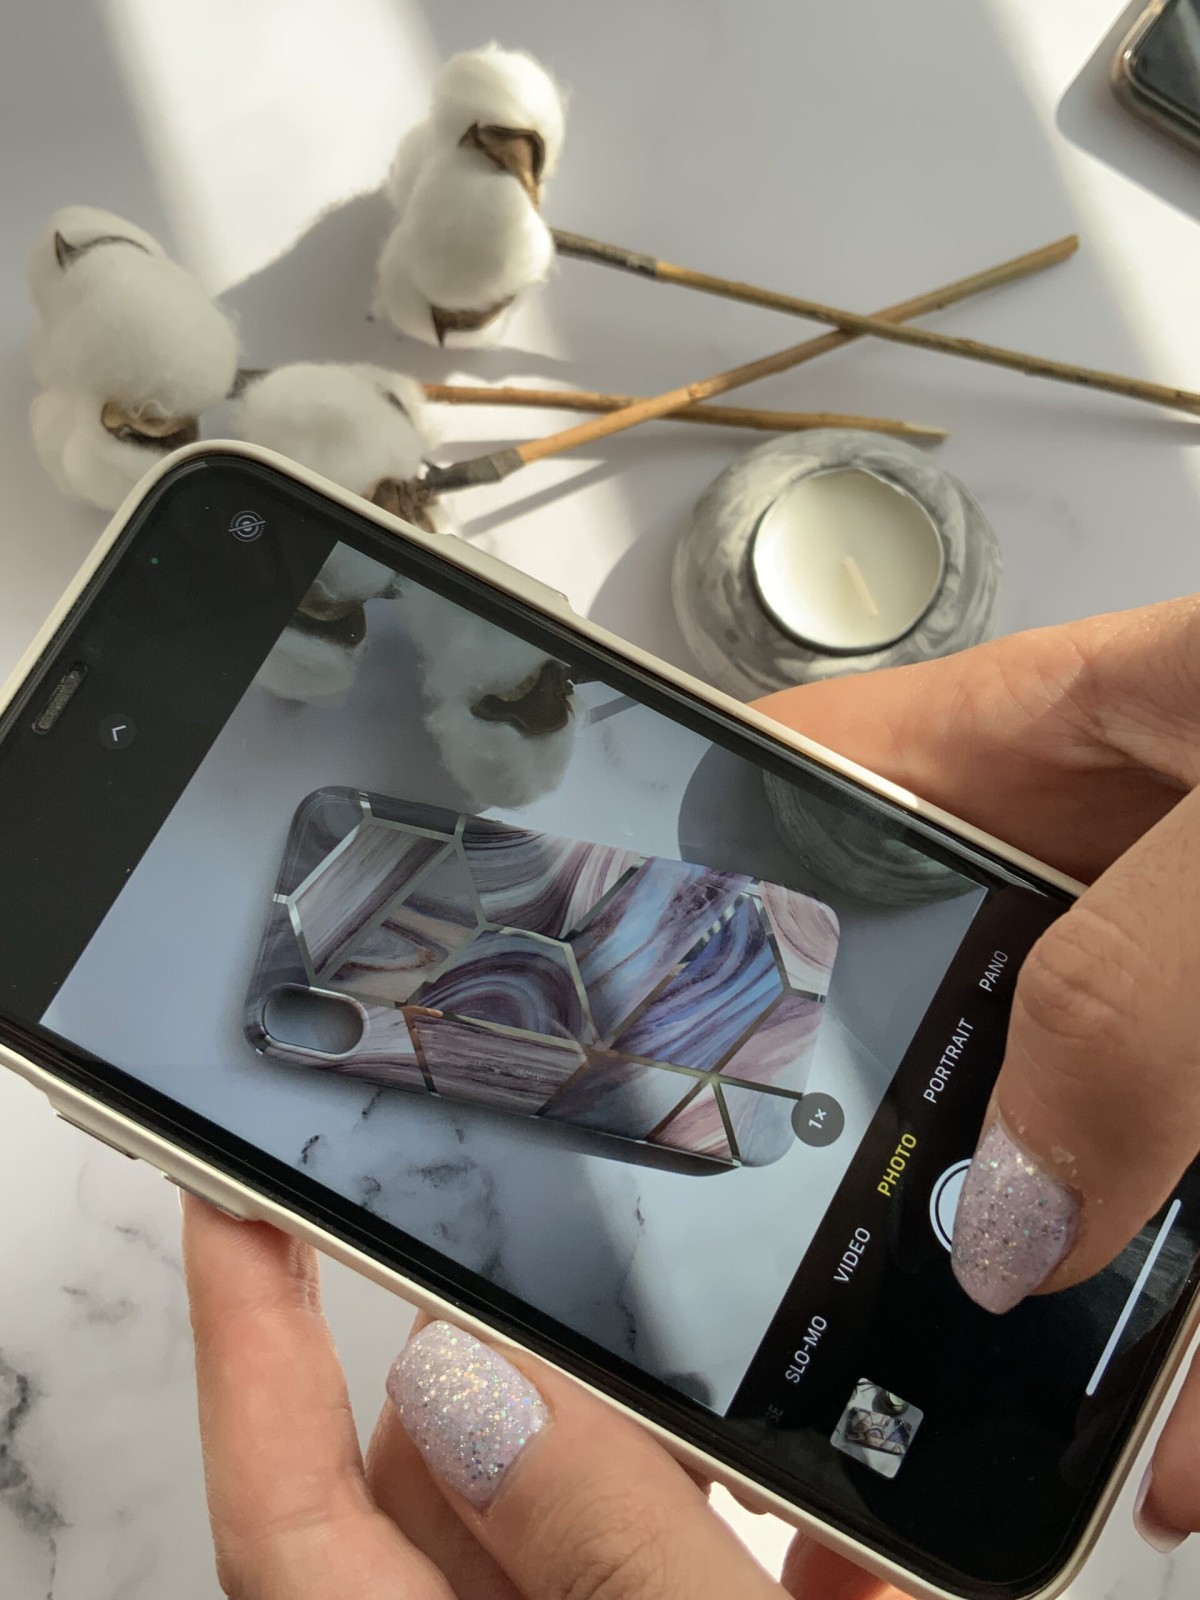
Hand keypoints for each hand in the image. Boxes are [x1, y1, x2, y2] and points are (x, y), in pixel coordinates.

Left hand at [182, 1194, 903, 1598]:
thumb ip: (601, 1543)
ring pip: (573, 1517)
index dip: (249, 1335)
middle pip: (446, 1484)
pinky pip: (697, 1578)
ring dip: (667, 1463)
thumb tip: (474, 1375)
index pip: (282, 1498)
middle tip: (617, 1310)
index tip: (233, 1192)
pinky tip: (855, 1525)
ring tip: (769, 1418)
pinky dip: (765, 1539)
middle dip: (527, 1380)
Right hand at [758, 594, 1199, 1552]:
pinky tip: (1192, 1454)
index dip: (718, 858)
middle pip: (947, 990)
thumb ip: (1147, 991)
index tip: (645, 989)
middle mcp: (1143, 852)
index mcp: (1097, 723)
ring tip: (994, 1411)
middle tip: (816, 1260)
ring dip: (1056, 1274)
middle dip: (886, 1129)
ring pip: (1095, 1135)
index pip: (839, 769)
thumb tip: (1010, 1219)